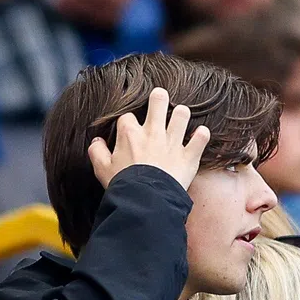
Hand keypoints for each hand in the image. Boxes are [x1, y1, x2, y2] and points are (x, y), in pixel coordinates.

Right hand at [88, 87, 209, 192]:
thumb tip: (97, 141)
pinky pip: (201, 138)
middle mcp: (153, 133)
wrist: (145, 202)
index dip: (130, 123)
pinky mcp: (188, 156)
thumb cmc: (123, 186)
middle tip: (161, 100)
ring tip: (180, 119)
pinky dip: (202, 135)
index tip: (131, 132)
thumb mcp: (102, 169)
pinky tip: (199, 135)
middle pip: (158, 101)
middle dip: (160, 98)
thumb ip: (97, 152)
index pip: (128, 117)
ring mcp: (172, 143)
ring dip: (182, 115)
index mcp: (130, 134)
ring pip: (182, 114)